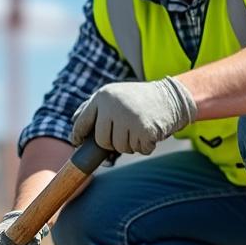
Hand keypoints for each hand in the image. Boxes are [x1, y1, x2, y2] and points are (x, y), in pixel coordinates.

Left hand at [71, 76, 195, 154]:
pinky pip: (140, 150)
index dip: (78, 135)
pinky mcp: (145, 129)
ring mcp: (129, 118)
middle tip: (124, 134)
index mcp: (103, 96)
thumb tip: (74, 125)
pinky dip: (146, 146)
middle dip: (112, 143)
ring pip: (121, 148)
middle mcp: (113, 106)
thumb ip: (94, 107)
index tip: (77, 142)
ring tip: (139, 128)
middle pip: (102, 141)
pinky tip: (150, 132)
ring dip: (131, 144)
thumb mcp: (114, 95)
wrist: (171, 96)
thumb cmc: (139, 99)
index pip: (82, 122)